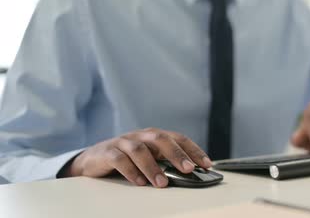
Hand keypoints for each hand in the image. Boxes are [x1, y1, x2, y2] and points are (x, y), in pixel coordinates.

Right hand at [60, 128, 211, 187]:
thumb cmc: (128, 159)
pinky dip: (131, 171)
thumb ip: (167, 163)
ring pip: (140, 150)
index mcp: (155, 136)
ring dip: (153, 167)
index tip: (207, 165)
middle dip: (177, 154)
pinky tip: (139, 183)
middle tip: (188, 170)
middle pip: (161, 139)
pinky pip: (120, 159)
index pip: (179, 138)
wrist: (93, 159)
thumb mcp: (150, 158)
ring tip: (162, 183)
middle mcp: (141, 135)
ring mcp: (124, 142)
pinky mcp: (107, 152)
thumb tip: (191, 174)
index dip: (194, 150)